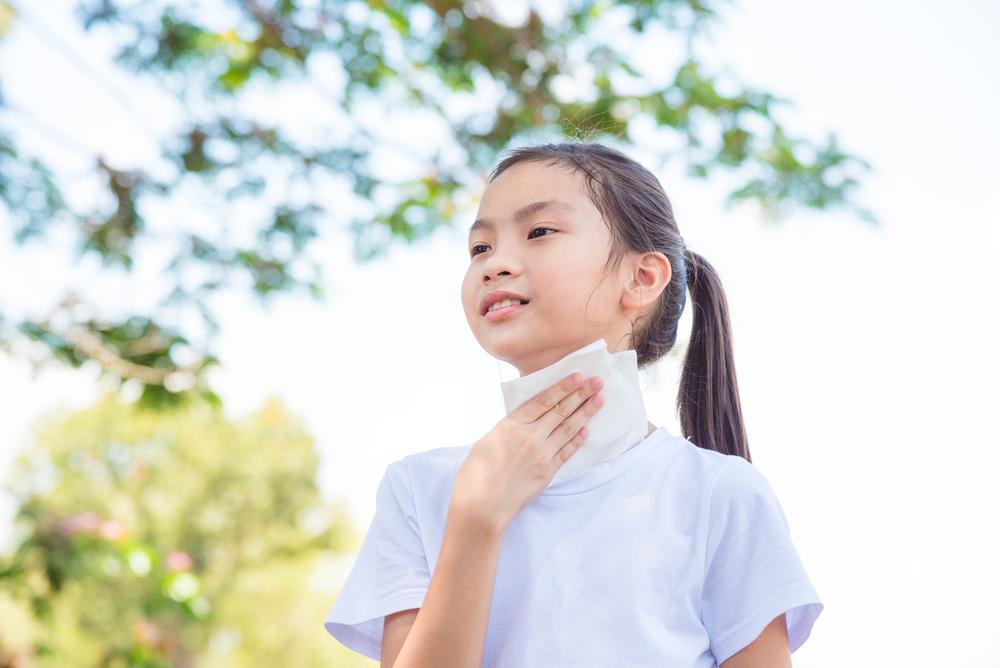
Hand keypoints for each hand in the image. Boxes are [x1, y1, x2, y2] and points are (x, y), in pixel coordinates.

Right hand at [451, 372, 604, 532]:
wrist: (482, 506)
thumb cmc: (475, 474)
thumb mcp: (486, 440)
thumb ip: (507, 428)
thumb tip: (520, 422)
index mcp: (512, 425)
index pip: (544, 401)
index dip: (563, 387)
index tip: (578, 376)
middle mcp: (530, 437)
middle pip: (561, 411)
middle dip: (581, 394)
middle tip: (598, 382)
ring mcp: (542, 455)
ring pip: (568, 428)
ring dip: (586, 413)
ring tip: (599, 400)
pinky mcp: (547, 473)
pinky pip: (567, 452)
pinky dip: (578, 440)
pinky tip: (587, 430)